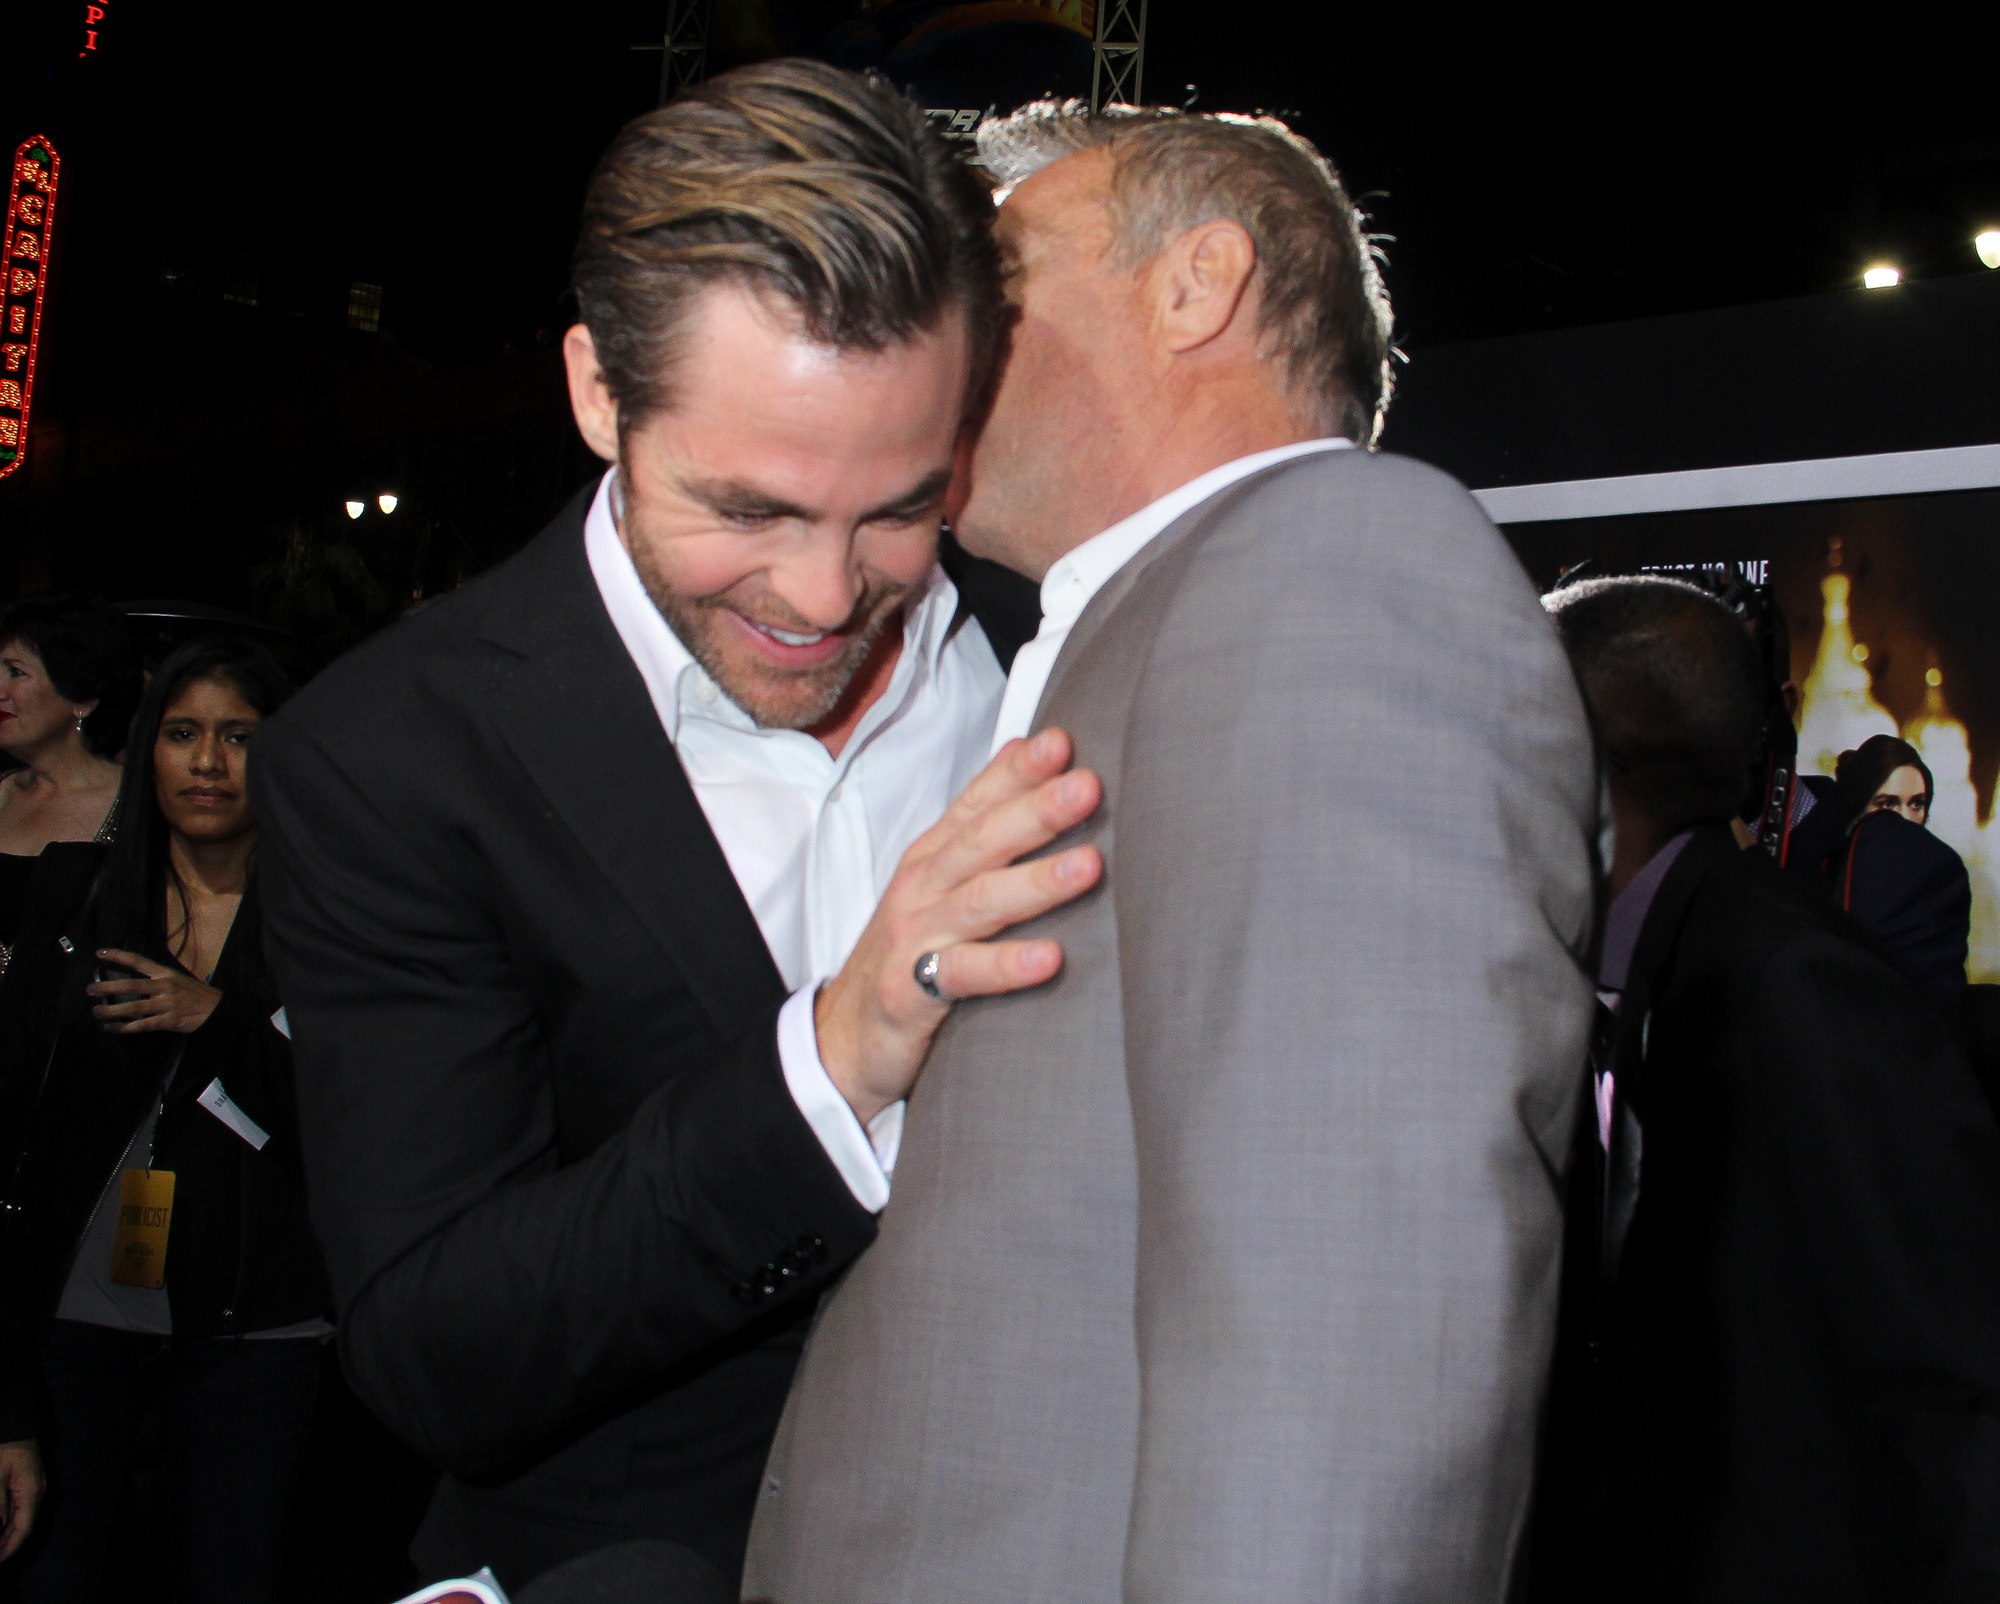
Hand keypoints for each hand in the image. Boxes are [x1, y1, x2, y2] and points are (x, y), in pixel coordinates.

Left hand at [0, 1438, 43, 1560]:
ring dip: (7, 1532)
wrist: (17, 1423)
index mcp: (31, 1493)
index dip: (10, 1547)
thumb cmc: (5, 1449)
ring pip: (21, 1516)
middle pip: (23, 1524)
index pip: (23, 1528)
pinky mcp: (28, 1481)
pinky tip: (0, 1525)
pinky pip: (19, 1506)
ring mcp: (33, 1486)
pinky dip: (9, 1519)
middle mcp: (36, 1492)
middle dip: (8, 1543)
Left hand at [89, 949, 222, 1034]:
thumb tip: (133, 983)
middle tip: (90, 989)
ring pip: (134, 1007)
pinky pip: (142, 1025)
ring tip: (96, 1011)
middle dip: (108, 987)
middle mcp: (164, 987)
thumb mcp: (179, 979)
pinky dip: (125, 1027)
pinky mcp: (168, 1021)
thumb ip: (158, 980)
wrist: (217, 1009)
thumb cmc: (195, 994)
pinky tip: (112, 1028)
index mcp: (166, 974)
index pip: (139, 962)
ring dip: (112, 1010)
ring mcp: (166, 1004)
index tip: (100, 954)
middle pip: (131, 985)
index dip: (119, 957)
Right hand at [817, 727, 1102, 1122]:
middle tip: (1087, 786)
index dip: (1017, 771)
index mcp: (934, 856)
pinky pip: (964, 975)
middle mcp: (924, 888)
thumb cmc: (908, 951)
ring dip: (1036, 881)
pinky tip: (1051, 959)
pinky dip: (1007, 966)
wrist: (842, 1036)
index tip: (1063, 742)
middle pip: (983, 842)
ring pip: (980, 902)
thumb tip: (1021, 750)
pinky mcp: (910, 992)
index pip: (977, 802)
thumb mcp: (938, 882)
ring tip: (1090, 865)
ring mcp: (915, 937)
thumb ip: (978, 823)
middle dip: (1036, 811)